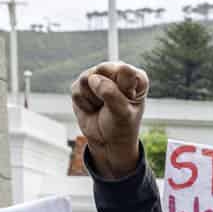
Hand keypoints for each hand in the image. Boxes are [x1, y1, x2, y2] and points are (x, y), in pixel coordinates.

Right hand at [70, 62, 148, 179]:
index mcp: (136, 77)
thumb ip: (112, 95)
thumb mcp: (123, 114)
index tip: (126, 99)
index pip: (125, 70)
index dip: (121, 86)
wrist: (107, 141)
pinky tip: (92, 108)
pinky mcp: (82, 84)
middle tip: (110, 106)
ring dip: (92, 99)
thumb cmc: (122, 126)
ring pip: (86, 79)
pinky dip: (83, 104)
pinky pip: (76, 90)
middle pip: (102, 69)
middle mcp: (116, 72)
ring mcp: (98, 76)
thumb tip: (93, 78)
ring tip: (101, 107)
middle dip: (103, 92)